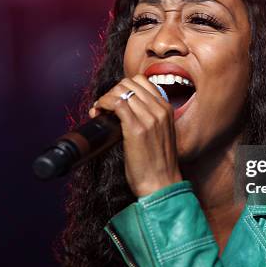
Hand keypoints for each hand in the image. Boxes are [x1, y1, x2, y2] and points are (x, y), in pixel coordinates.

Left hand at [89, 74, 182, 196]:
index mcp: (167, 109)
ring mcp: (149, 118)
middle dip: (113, 91)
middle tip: (104, 106)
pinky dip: (103, 103)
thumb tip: (124, 112)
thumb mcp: (160, 135)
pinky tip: (98, 113)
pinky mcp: (136, 128)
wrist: (162, 185)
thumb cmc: (158, 165)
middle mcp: (160, 110)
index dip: (124, 87)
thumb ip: (149, 119)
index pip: (143, 81)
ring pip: (121, 90)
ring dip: (106, 97)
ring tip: (100, 111)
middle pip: (130, 82)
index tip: (115, 100)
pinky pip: (116, 103)